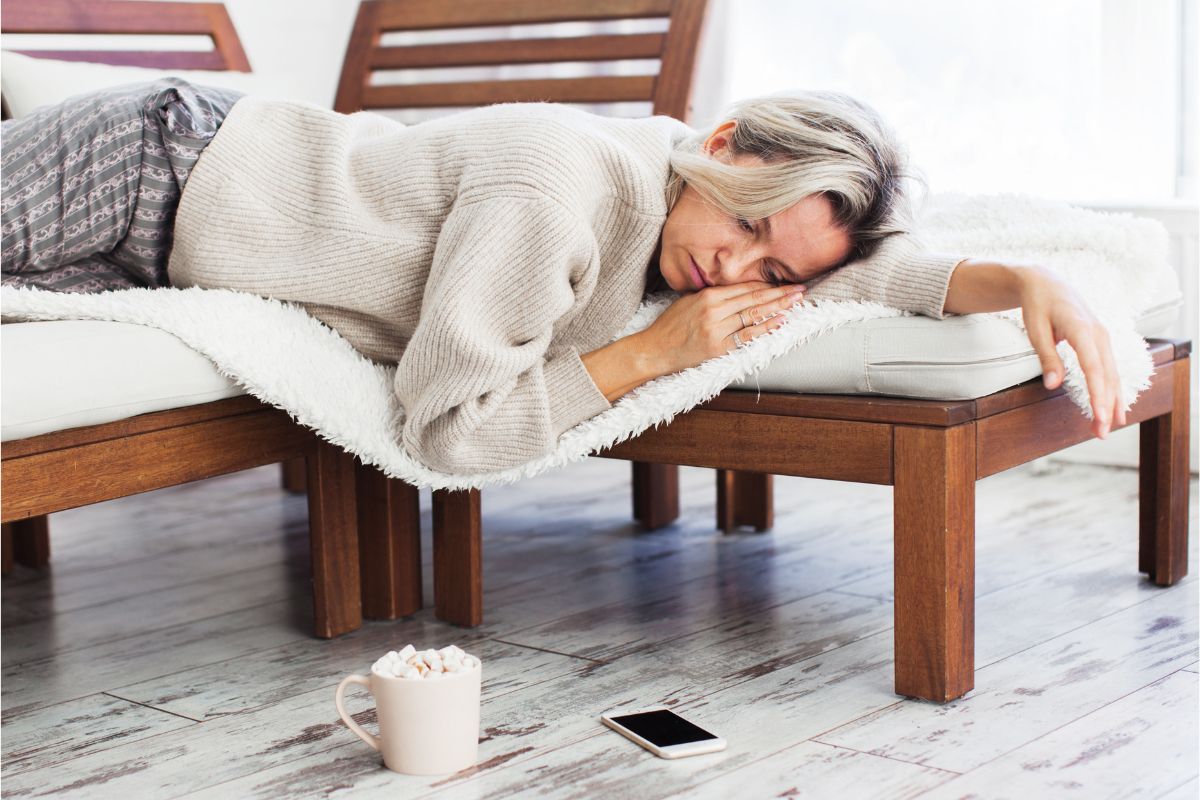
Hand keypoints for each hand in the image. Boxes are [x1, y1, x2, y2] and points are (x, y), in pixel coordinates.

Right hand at [580, 282, 802, 402]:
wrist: (654, 350)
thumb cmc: (670, 327)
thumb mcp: (689, 301)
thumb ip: (713, 296)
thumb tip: (740, 293)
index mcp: (707, 296)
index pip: (744, 287)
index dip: (767, 284)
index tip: (783, 282)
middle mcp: (714, 310)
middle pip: (754, 299)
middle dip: (780, 293)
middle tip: (800, 289)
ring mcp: (717, 329)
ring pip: (754, 315)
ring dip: (779, 307)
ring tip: (796, 302)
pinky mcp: (718, 347)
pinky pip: (748, 336)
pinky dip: (766, 328)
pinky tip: (780, 321)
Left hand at [945, 259, 1123, 438]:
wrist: (1046, 283)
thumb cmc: (1038, 306)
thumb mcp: (1036, 330)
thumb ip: (1047, 357)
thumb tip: (1053, 385)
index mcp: (1082, 329)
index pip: (1094, 368)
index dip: (1098, 394)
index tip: (1100, 416)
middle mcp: (1099, 333)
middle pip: (1107, 375)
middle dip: (1106, 406)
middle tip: (1101, 434)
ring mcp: (1103, 337)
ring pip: (1112, 373)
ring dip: (1112, 401)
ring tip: (1108, 428)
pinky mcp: (1101, 341)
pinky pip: (1109, 368)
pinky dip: (1111, 389)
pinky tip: (1113, 407)